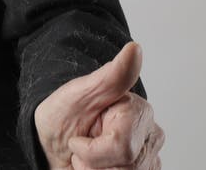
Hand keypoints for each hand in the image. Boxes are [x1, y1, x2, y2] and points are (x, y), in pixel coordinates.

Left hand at [34, 42, 164, 169]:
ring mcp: (150, 159)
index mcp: (139, 111)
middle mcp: (151, 135)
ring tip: (87, 160)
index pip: (120, 148)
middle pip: (125, 169)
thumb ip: (111, 76)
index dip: (89, 150)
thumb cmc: (64, 115)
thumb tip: (135, 48)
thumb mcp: (78, 94)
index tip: (76, 139)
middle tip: (81, 149)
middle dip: (92, 165)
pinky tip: (99, 169)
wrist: (54, 140)